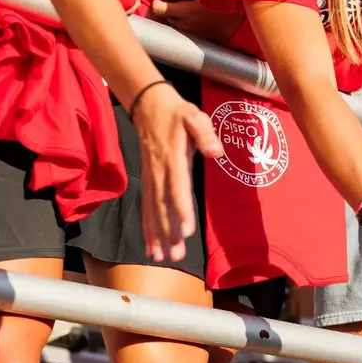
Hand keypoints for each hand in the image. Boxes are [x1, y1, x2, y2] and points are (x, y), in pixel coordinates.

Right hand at [131, 80, 221, 262]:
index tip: (186, 229)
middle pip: (162, 205)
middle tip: (175, 255)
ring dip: (157, 235)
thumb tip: (216, 151)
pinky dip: (147, 228)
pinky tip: (151, 247)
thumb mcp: (194, 116)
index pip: (177, 187)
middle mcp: (159, 171)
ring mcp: (150, 177)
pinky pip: (145, 206)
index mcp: (173, 158)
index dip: (181, 208)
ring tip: (163, 257)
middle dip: (168, 232)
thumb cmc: (177, 112)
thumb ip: (205, 133)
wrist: (148, 105)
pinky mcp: (147, 180)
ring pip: (152, 210)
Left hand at [148, 0, 243, 43]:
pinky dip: (187, 25)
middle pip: (165, 17)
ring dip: (177, 17)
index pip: (157, 9)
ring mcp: (193, 34)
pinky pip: (186, 32)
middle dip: (169, 8)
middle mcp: (185, 25)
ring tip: (189, 8)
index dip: (159, 1)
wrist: (248, 19)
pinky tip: (197, 19)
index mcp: (184, 11)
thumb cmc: (226, 0)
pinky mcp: (200, 40)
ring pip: (175, 25)